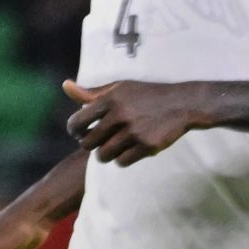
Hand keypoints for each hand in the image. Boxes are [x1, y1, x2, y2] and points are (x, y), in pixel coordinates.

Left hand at [64, 79, 209, 164]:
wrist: (183, 103)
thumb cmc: (146, 95)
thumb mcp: (119, 88)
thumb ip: (91, 92)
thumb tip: (65, 86)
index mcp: (110, 99)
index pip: (76, 123)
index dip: (74, 131)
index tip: (81, 132)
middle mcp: (120, 114)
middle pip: (87, 143)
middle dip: (91, 144)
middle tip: (99, 140)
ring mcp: (134, 131)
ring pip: (102, 155)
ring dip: (105, 154)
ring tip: (113, 146)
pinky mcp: (147, 146)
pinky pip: (121, 162)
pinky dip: (122, 159)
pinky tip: (128, 150)